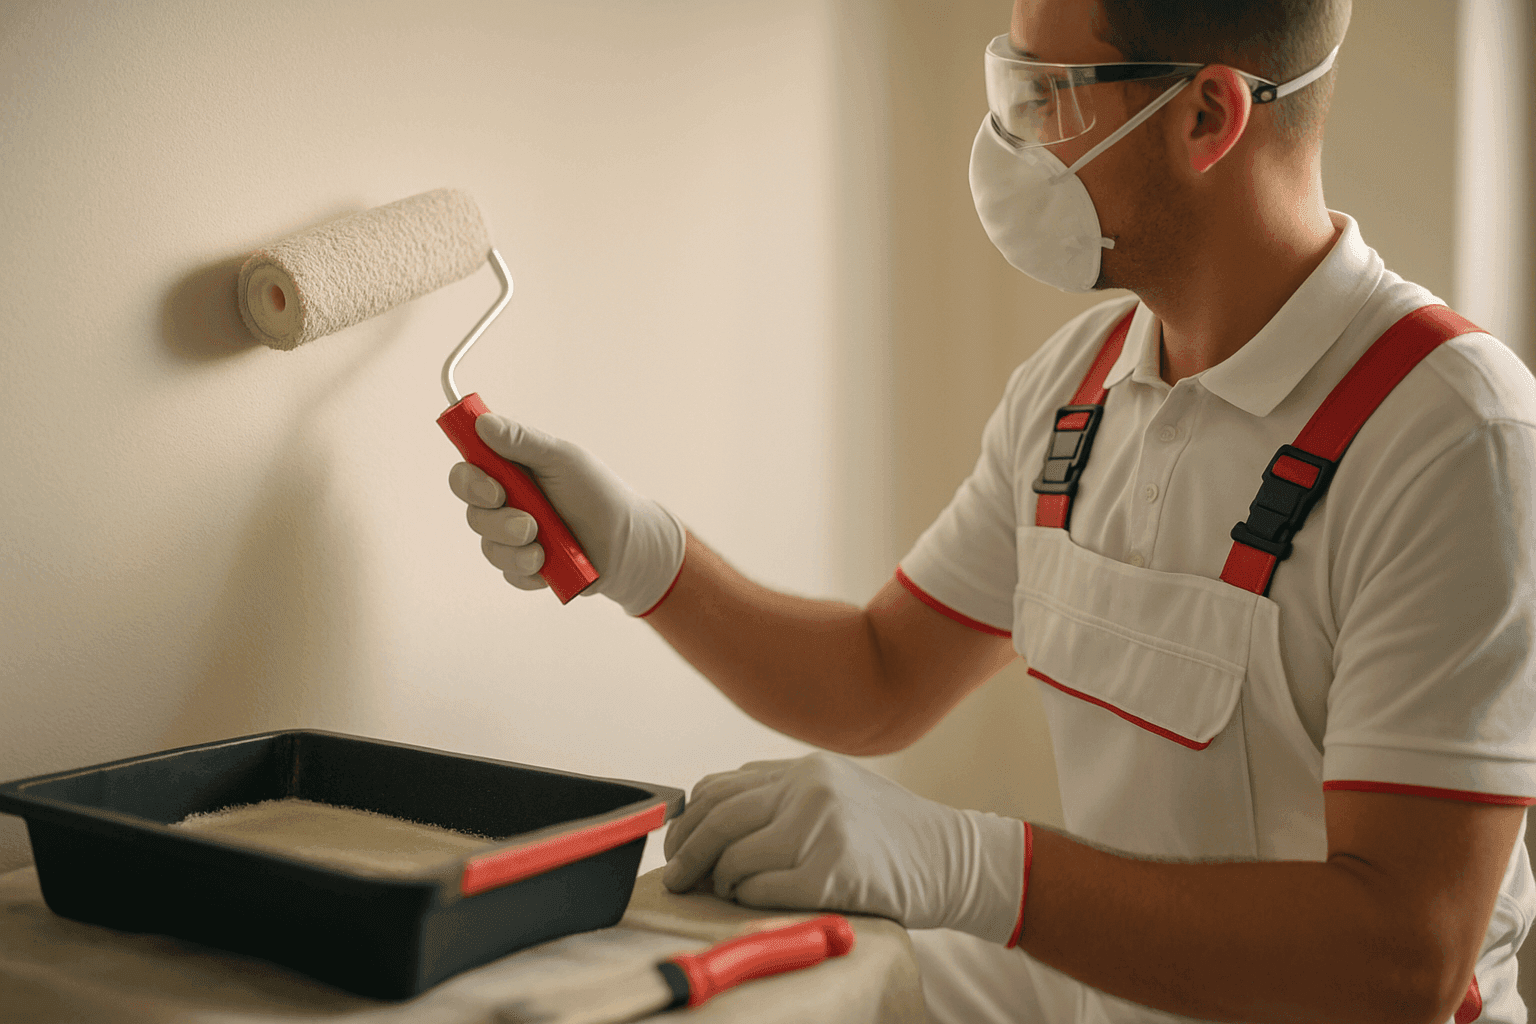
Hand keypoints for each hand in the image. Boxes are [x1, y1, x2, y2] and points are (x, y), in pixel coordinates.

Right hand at [447, 414, 685, 615]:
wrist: (629, 543)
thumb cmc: (598, 493)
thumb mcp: (562, 459)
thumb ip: (522, 442)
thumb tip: (484, 423)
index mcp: (512, 472)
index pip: (468, 472)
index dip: (469, 482)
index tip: (493, 490)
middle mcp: (508, 504)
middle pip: (473, 513)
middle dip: (497, 521)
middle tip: (528, 524)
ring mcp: (515, 538)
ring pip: (489, 547)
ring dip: (516, 548)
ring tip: (546, 548)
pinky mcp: (526, 568)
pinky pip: (509, 573)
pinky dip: (528, 569)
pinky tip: (550, 564)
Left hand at [662, 752, 1029, 944]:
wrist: (953, 859)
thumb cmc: (891, 833)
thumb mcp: (838, 790)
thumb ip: (783, 794)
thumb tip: (712, 812)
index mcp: (806, 768)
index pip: (720, 787)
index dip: (688, 819)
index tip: (678, 844)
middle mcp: (811, 790)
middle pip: (718, 819)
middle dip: (687, 853)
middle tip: (678, 878)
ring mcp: (822, 828)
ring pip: (735, 856)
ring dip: (720, 879)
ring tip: (725, 889)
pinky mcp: (832, 872)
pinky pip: (761, 888)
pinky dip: (746, 897)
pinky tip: (753, 898)